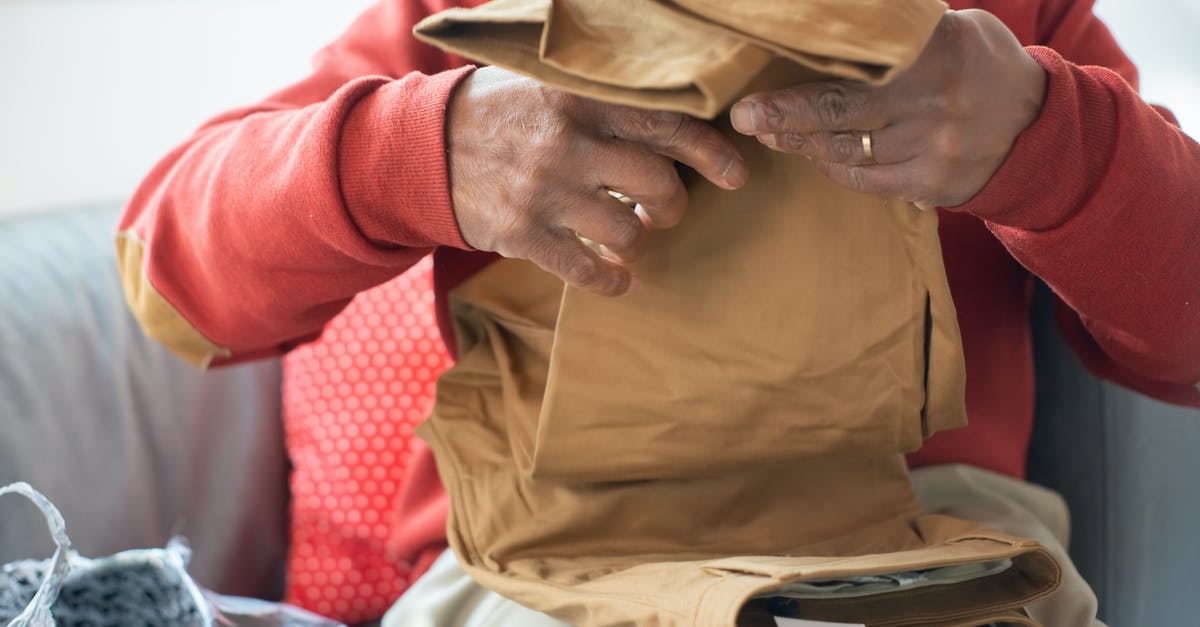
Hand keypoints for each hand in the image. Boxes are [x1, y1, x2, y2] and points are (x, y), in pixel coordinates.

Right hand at [447, 66, 747, 295]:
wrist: (421, 147)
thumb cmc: (499, 112)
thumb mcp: (547, 83)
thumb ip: (604, 95)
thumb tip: (679, 113)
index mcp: (579, 99)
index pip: (665, 122)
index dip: (709, 150)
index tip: (734, 172)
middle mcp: (566, 143)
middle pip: (657, 183)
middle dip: (674, 204)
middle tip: (666, 208)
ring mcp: (543, 192)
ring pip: (628, 232)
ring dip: (640, 240)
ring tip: (631, 235)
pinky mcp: (521, 234)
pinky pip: (586, 271)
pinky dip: (612, 282)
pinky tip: (620, 280)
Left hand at [729, 10, 1046, 208]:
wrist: (1040, 127)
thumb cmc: (980, 65)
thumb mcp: (954, 28)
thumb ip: (903, 29)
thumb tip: (836, 17)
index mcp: (939, 53)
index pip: (859, 63)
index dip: (807, 74)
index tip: (762, 81)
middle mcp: (935, 102)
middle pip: (842, 112)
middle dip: (785, 116)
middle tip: (745, 116)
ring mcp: (933, 148)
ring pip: (848, 149)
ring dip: (801, 143)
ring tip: (767, 132)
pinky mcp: (932, 184)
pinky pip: (866, 180)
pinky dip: (834, 167)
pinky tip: (813, 154)